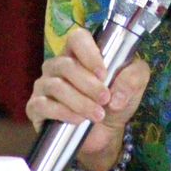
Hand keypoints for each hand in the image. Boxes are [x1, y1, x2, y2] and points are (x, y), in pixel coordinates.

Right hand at [26, 28, 148, 166]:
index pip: (77, 38)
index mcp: (80, 53)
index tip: (103, 73)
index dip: (89, 53)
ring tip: (97, 115)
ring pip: (56, 85)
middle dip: (89, 84)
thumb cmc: (115, 100)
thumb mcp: (134, 85)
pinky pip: (43, 105)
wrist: (104, 132)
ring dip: (80, 101)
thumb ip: (134, 78)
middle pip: (66, 65)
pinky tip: (78, 120)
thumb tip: (116, 95)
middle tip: (105, 99)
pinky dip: (63, 113)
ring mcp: (44, 85)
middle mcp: (58, 65)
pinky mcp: (36, 107)